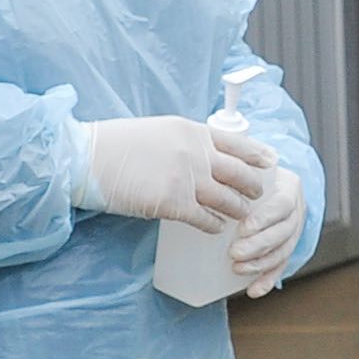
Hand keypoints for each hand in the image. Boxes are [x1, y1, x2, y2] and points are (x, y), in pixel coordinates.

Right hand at [77, 114, 270, 232]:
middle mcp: (195, 152)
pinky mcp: (174, 203)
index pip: (236, 141)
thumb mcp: (156, 132)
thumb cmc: (114, 145)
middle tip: (259, 196)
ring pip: (228, 198)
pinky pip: (205, 218)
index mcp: (191, 130)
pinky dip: (214, 225)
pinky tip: (216, 228)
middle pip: (240, 172)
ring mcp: (187, 178)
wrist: (87, 158)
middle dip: (253, 187)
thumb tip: (199, 158)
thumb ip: (182, 143)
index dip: (257, 154)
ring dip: (238, 210)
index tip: (271, 161)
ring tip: (242, 217)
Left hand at [223, 123, 305, 292]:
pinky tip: (253, 290)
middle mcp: (295, 209)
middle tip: (234, 253)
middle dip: (259, 245)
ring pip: (283, 251)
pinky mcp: (286, 247)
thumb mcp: (244, 161)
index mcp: (287, 186)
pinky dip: (268, 279)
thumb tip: (196, 161)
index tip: (244, 228)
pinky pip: (280, 265)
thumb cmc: (247, 172)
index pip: (282, 205)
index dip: (265, 219)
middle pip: (284, 232)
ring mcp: (293, 230)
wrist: (271, 182)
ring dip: (261, 264)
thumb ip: (231, 161)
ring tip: (238, 269)